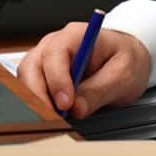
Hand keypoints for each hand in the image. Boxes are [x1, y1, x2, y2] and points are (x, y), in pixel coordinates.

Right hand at [18, 24, 151, 119]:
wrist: (129, 59)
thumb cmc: (126, 59)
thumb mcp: (124, 75)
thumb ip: (100, 90)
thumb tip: (77, 108)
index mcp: (76, 35)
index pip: (55, 54)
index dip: (56, 80)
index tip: (66, 103)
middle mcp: (55, 43)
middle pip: (32, 66)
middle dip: (39, 95)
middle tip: (55, 119)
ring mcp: (46, 59)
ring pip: (27, 79)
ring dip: (36, 101)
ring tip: (54, 120)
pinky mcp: (44, 74)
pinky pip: (31, 88)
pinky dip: (38, 103)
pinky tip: (51, 115)